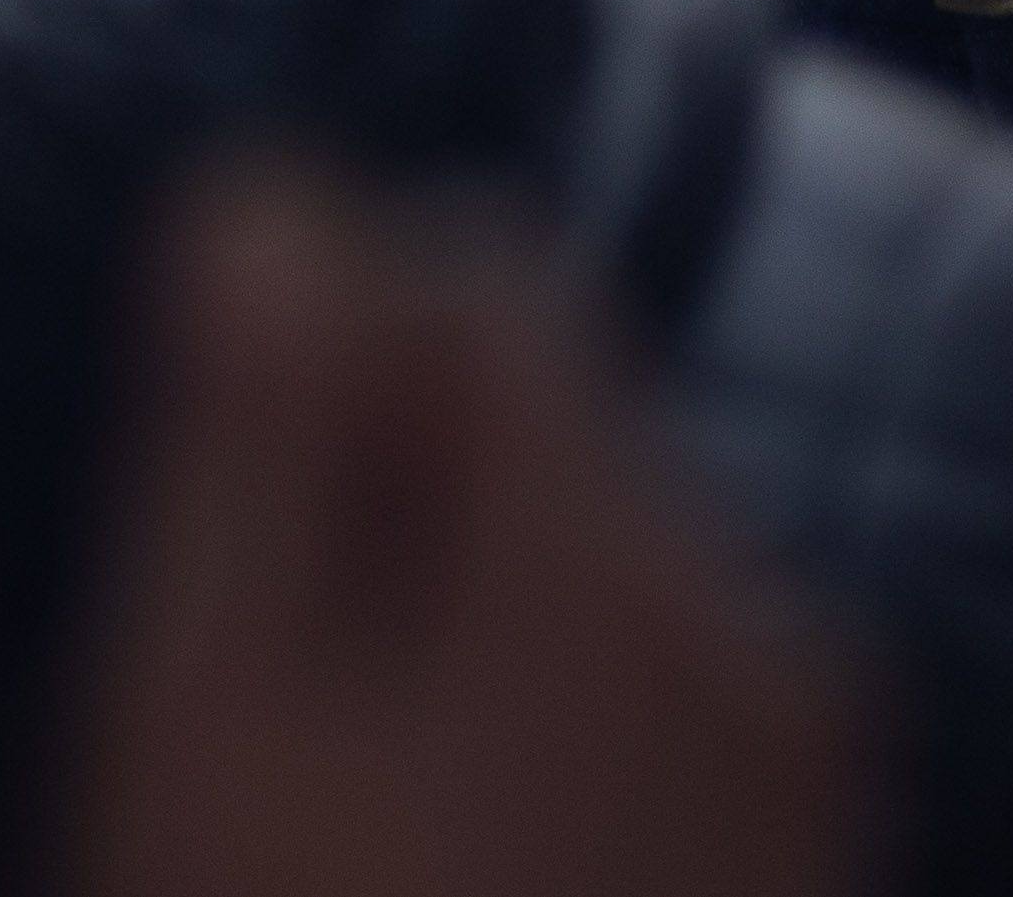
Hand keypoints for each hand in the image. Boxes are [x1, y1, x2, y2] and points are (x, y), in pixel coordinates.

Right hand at [63, 159, 858, 896]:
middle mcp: (760, 638)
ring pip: (606, 601)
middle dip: (400, 519)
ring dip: (470, 658)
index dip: (325, 355)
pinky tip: (443, 895)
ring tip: (336, 842)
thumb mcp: (203, 712)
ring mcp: (809, 795)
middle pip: (556, 445)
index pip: (481, 279)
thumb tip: (278, 185)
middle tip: (256, 734)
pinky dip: (553, 776)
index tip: (224, 540)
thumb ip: (250, 434)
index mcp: (605, 555)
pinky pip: (665, 744)